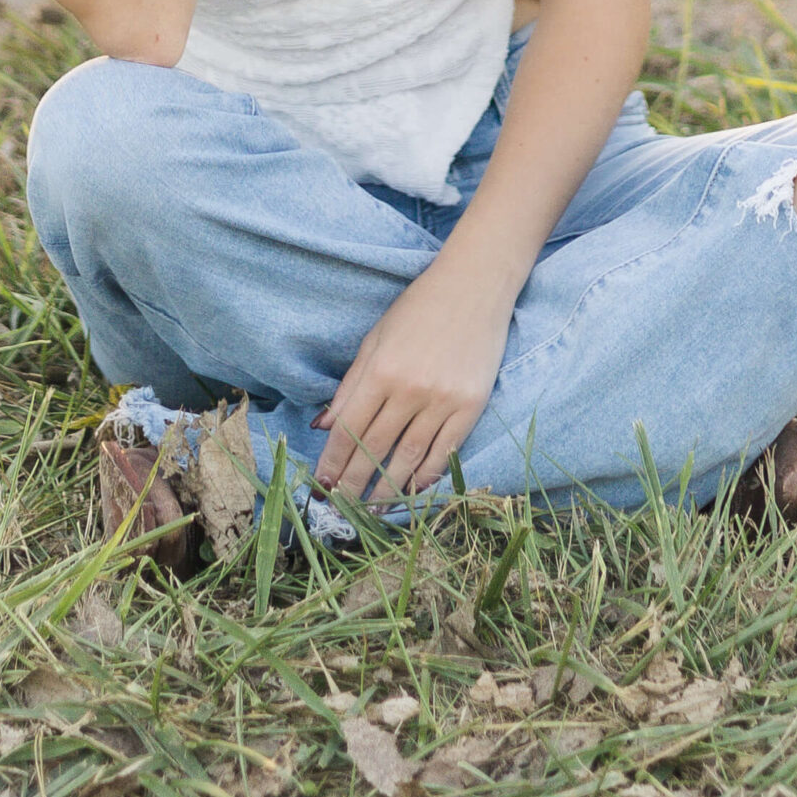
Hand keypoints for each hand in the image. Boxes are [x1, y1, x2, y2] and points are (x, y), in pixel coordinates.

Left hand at [312, 265, 510, 506]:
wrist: (475, 286)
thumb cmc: (419, 308)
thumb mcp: (376, 338)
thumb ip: (350, 385)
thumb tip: (323, 427)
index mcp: (381, 370)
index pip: (348, 428)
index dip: (333, 461)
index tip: (322, 484)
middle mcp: (410, 389)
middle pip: (375, 448)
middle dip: (353, 482)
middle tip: (341, 507)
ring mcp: (443, 400)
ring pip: (409, 458)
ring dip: (387, 489)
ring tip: (371, 510)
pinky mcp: (471, 405)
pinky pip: (444, 451)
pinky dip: (426, 476)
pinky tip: (411, 490)